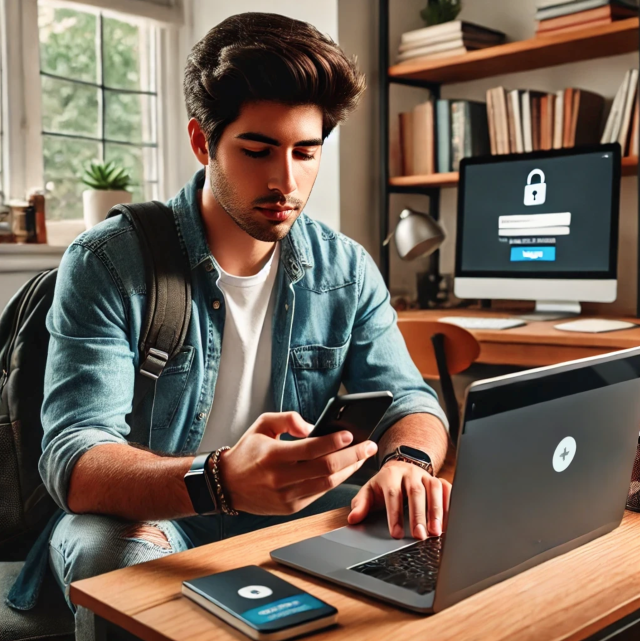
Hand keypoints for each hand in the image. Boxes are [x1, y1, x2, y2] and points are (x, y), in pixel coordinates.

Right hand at [218, 412, 377, 515]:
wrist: (227, 484)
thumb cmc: (248, 450)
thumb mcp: (262, 424)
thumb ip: (288, 419)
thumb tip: (313, 426)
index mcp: (272, 456)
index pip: (310, 449)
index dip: (333, 442)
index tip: (351, 434)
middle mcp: (280, 479)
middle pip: (326, 469)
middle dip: (353, 457)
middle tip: (369, 445)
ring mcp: (286, 497)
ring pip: (327, 484)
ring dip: (350, 470)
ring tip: (363, 456)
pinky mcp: (290, 508)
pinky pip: (319, 493)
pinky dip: (335, 480)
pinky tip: (346, 468)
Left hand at [347, 460, 450, 539]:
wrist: (401, 466)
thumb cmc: (384, 484)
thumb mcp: (369, 491)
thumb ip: (360, 504)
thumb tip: (353, 519)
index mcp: (390, 475)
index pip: (393, 494)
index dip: (395, 514)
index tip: (396, 534)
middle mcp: (409, 473)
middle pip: (415, 492)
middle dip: (418, 515)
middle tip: (420, 535)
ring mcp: (425, 475)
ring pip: (434, 488)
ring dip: (436, 510)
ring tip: (436, 531)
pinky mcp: (438, 479)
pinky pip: (447, 489)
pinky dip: (449, 504)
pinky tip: (449, 521)